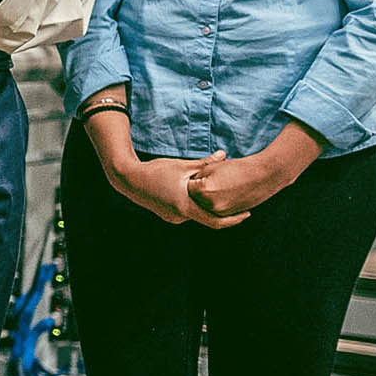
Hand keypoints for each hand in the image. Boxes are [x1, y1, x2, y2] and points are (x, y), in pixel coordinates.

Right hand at [110, 152, 245, 228]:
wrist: (129, 180)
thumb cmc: (156, 171)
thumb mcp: (182, 166)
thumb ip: (204, 164)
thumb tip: (225, 155)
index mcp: (186, 207)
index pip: (216, 221)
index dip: (234, 220)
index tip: (247, 214)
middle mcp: (180, 217)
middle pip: (208, 218)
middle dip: (223, 211)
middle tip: (239, 204)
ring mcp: (173, 218)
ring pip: (197, 214)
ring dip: (208, 207)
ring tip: (219, 196)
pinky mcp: (169, 215)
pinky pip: (188, 212)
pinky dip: (196, 206)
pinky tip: (199, 195)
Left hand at [186, 125, 320, 217]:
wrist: (264, 175)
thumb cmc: (237, 167)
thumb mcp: (212, 167)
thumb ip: (197, 175)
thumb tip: (188, 181)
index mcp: (204, 191)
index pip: (187, 187)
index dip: (189, 178)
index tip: (190, 173)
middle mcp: (211, 205)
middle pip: (195, 199)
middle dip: (195, 190)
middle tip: (198, 180)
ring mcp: (222, 212)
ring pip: (205, 207)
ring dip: (204, 199)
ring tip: (210, 186)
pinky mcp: (231, 214)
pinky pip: (217, 212)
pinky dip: (214, 204)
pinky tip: (217, 194)